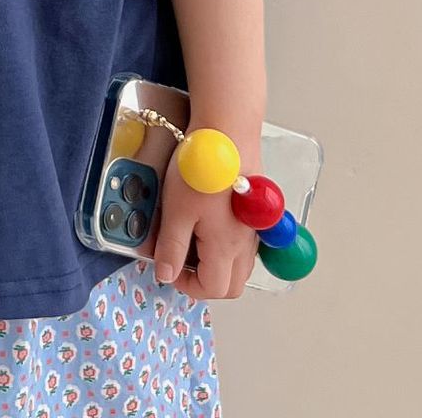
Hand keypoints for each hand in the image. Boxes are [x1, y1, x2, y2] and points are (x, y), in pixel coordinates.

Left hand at [151, 164, 256, 302]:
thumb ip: (172, 247)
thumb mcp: (176, 210)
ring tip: (193, 240)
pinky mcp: (254, 211)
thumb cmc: (202, 171)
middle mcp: (246, 244)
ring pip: (241, 265)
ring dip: (219, 264)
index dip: (187, 286)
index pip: (213, 289)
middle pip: (233, 285)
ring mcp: (254, 228)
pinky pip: (245, 243)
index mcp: (226, 249)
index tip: (169, 268)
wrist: (227, 133)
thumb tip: (166, 275)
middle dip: (207, 282)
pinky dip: (228, 246)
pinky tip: (209, 222)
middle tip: (182, 261)